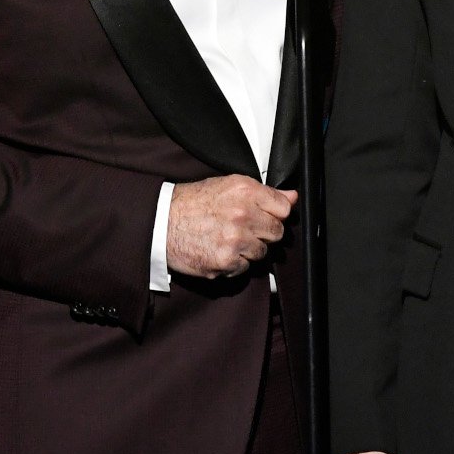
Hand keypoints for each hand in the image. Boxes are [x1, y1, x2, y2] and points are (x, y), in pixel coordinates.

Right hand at [166, 176, 294, 277]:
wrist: (161, 223)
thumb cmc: (191, 203)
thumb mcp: (227, 186)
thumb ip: (263, 192)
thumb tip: (292, 196)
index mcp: (245, 191)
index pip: (284, 208)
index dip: (276, 213)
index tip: (266, 215)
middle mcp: (243, 214)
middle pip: (277, 232)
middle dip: (263, 232)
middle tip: (244, 229)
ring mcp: (236, 240)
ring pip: (262, 252)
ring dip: (249, 249)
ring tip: (227, 239)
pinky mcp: (226, 261)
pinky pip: (244, 268)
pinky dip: (234, 263)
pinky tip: (218, 250)